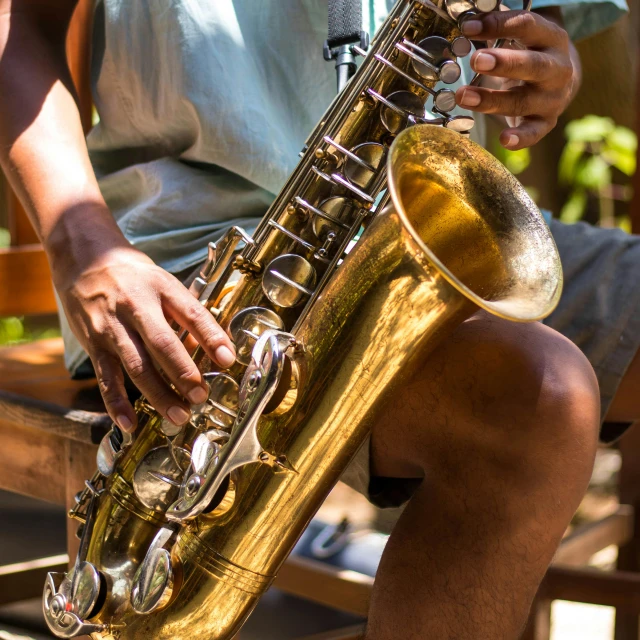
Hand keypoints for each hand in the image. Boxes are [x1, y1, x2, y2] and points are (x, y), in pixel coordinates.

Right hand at [55, 245, 235, 431]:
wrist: (84, 261)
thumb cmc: (135, 277)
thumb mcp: (165, 284)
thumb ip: (189, 313)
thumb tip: (221, 345)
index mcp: (162, 288)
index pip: (191, 313)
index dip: (211, 338)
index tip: (229, 360)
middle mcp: (136, 307)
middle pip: (162, 344)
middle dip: (183, 373)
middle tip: (201, 396)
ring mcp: (112, 327)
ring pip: (136, 366)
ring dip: (159, 394)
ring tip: (179, 416)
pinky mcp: (93, 345)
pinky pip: (105, 378)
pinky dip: (116, 403)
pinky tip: (129, 424)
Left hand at [455, 10, 576, 149]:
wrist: (561, 82)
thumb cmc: (531, 54)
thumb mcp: (521, 37)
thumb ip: (497, 29)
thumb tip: (466, 22)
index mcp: (551, 38)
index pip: (527, 26)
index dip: (499, 25)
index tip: (469, 27)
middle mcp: (556, 68)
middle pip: (532, 65)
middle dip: (504, 63)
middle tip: (476, 60)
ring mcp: (552, 98)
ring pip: (523, 101)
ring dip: (492, 100)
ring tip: (463, 96)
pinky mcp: (545, 122)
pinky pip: (534, 132)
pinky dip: (520, 138)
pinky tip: (504, 139)